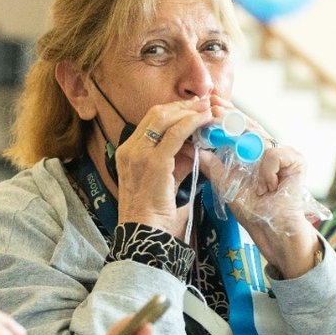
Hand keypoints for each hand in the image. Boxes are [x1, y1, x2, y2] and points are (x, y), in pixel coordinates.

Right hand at [114, 98, 212, 233]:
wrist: (145, 232)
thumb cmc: (155, 212)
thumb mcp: (164, 179)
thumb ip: (177, 161)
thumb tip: (194, 147)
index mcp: (128, 152)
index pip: (150, 121)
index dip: (173, 110)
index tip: (191, 107)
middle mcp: (130, 149)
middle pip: (156, 114)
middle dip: (182, 105)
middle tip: (202, 102)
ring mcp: (139, 154)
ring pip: (165, 118)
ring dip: (189, 110)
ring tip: (207, 108)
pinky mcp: (154, 161)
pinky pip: (176, 134)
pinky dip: (192, 122)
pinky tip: (205, 120)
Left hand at [197, 98, 318, 276]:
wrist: (271, 230)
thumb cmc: (252, 209)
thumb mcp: (224, 183)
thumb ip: (211, 165)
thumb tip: (193, 147)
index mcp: (253, 153)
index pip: (238, 129)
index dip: (224, 116)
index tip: (207, 105)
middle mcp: (268, 149)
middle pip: (249, 126)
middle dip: (229, 115)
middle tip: (212, 106)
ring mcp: (283, 153)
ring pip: (260, 135)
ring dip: (240, 134)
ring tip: (223, 129)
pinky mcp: (296, 160)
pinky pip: (274, 153)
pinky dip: (266, 169)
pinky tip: (265, 186)